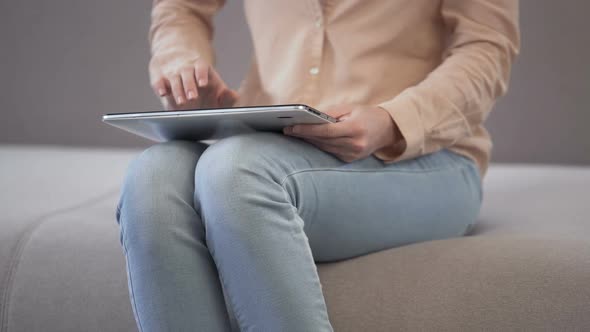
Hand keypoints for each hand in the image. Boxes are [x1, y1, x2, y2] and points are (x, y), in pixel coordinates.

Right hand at [149, 52, 238, 109]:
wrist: (175, 58)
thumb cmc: (200, 81)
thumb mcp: (214, 86)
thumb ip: (225, 95)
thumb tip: (235, 95)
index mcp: (201, 68)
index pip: (201, 68)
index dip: (202, 74)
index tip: (203, 83)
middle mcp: (186, 69)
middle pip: (187, 74)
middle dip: (190, 86)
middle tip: (193, 97)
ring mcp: (172, 72)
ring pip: (174, 79)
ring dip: (178, 90)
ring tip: (181, 101)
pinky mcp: (159, 76)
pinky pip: (159, 81)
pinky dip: (160, 86)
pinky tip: (162, 93)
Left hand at [283, 105, 400, 161]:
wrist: (388, 130)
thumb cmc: (367, 115)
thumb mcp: (350, 108)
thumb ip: (330, 113)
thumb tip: (308, 117)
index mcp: (355, 129)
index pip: (326, 131)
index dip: (307, 130)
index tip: (291, 127)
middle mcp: (355, 145)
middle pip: (322, 141)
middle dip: (304, 135)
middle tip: (287, 129)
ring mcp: (353, 155)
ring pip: (324, 148)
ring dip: (308, 140)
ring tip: (293, 133)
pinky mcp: (350, 160)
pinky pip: (330, 152)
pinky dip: (319, 145)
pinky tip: (308, 139)